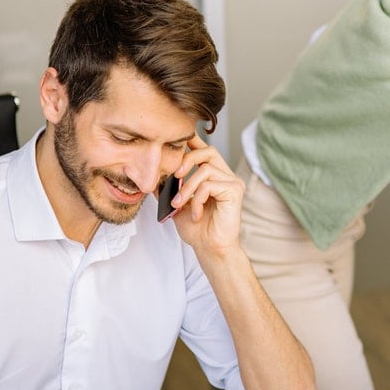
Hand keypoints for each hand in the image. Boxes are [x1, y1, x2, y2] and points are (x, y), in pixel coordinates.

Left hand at [168, 138, 245, 256]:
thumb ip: (169, 188)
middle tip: (174, 176)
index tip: (176, 140)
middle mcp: (226, 176)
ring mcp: (233, 182)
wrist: (210, 249)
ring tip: (179, 204)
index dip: (192, 141)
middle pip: (208, 151)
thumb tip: (154, 175)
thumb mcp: (177, 204)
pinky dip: (197, 199)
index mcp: (215, 176)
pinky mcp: (235, 191)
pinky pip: (210, 185)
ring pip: (206, 169)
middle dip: (187, 159)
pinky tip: (195, 214)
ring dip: (187, 187)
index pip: (204, 150)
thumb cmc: (197, 229)